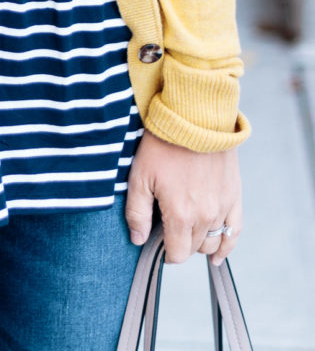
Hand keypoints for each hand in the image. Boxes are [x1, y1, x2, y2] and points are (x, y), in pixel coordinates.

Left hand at [125, 129, 241, 265]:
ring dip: (199, 242)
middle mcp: (205, 216)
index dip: (165, 253)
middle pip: (193, 247)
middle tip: (168, 228)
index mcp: (180, 214)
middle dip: (179, 243)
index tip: (157, 243)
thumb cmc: (164, 145)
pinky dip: (227, 245)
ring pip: (212, 241)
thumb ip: (137, 212)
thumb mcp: (140, 176)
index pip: (176, 254)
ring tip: (187, 234)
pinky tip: (218, 254)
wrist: (194, 118)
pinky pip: (235, 231)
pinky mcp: (234, 196)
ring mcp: (223, 207)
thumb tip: (138, 240)